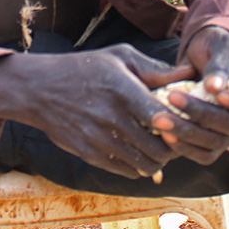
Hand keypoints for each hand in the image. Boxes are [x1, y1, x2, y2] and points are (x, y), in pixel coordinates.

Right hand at [12, 45, 189, 180]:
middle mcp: (111, 118)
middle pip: (158, 148)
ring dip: (158, 160)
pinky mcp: (90, 154)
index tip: (182, 121)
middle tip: (176, 140)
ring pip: (145, 164)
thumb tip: (189, 73)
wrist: (39, 89)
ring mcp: (99, 139)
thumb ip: (154, 69)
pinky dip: (138, 166)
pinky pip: (126, 170)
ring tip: (160, 149)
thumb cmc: (84, 68)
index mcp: (122, 90)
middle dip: (173, 147)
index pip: (162, 118)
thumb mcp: (119, 57)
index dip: (178, 125)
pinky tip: (139, 154)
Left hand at [152, 27, 228, 165]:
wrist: (206, 52)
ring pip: (217, 144)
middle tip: (173, 98)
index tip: (222, 96)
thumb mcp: (224, 46)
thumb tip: (214, 87)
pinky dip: (185, 147)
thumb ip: (221, 65)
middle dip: (204, 115)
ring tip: (160, 118)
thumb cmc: (221, 44)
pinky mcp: (214, 140)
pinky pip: (204, 153)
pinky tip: (165, 134)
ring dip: (187, 133)